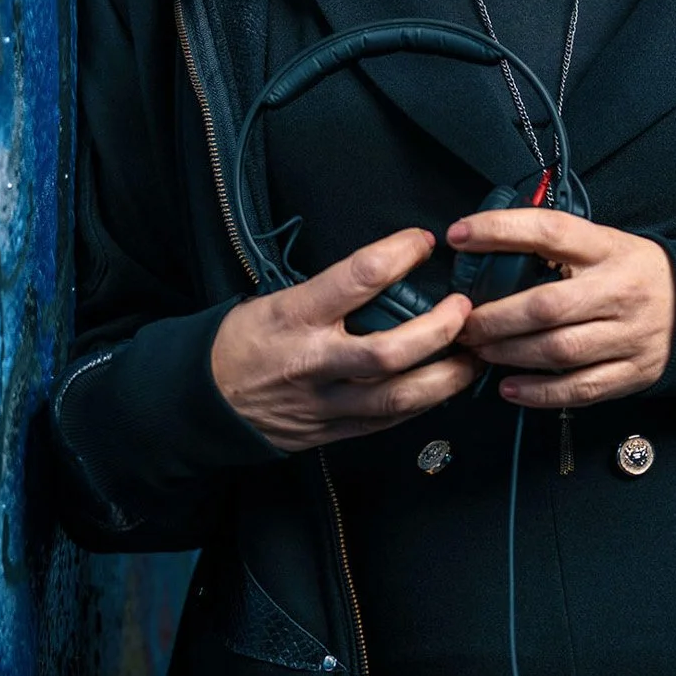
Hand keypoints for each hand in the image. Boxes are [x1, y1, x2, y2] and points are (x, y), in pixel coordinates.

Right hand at [210, 227, 480, 450]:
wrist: (200, 403)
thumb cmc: (239, 342)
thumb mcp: (273, 301)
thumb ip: (329, 293)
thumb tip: (386, 272)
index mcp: (294, 317)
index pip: (357, 278)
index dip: (399, 254)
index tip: (423, 242)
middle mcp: (313, 363)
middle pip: (389, 351)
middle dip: (439, 330)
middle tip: (464, 308)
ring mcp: (325, 404)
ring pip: (398, 397)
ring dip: (447, 376)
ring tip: (475, 354)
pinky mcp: (333, 433)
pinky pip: (388, 421)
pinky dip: (423, 403)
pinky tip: (444, 386)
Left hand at [446, 207, 675, 407]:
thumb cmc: (632, 272)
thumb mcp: (602, 242)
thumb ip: (554, 245)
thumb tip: (485, 245)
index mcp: (607, 248)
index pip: (549, 231)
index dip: (499, 231)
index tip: (459, 235)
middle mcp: (618, 291)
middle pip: (546, 306)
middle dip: (494, 318)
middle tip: (463, 323)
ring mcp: (627, 335)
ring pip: (559, 351)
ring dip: (509, 354)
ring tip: (480, 351)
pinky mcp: (632, 373)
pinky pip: (579, 388)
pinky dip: (539, 392)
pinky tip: (509, 387)